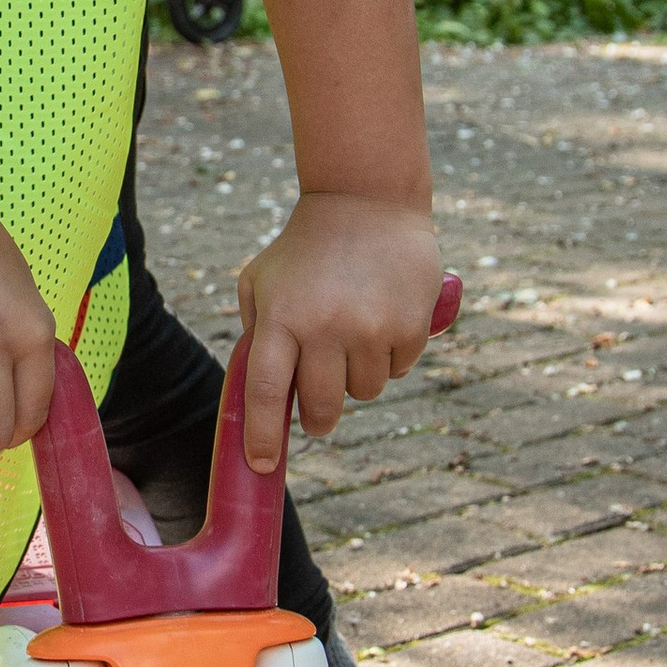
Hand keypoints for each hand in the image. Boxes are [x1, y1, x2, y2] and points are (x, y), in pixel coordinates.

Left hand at [235, 194, 446, 472]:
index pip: (266, 392)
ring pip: (363, 392)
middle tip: (316, 416)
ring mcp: (370, 328)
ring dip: (356, 379)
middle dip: (316, 419)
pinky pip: (398, 369)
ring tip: (352, 338)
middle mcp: (324, 327)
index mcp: (280, 317)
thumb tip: (262, 394)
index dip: (263, 436)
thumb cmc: (304, 249)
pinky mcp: (411, 325)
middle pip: (319, 406)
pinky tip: (382, 320)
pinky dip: (389, 357)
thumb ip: (255, 334)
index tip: (263, 465)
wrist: (366, 201)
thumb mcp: (261, 280)